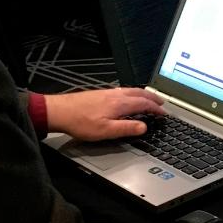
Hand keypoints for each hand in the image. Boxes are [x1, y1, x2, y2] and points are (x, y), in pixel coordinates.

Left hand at [44, 88, 165, 140]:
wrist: (59, 111)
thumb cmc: (80, 122)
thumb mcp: (106, 131)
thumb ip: (127, 128)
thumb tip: (143, 127)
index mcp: (120, 104)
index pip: (144, 104)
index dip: (156, 109)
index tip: (164, 114)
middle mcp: (116, 95)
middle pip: (140, 93)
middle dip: (152, 98)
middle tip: (161, 103)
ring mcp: (107, 93)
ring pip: (131, 91)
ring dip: (143, 95)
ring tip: (148, 99)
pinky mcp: (100, 94)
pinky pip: (123, 91)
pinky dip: (132, 94)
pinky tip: (127, 98)